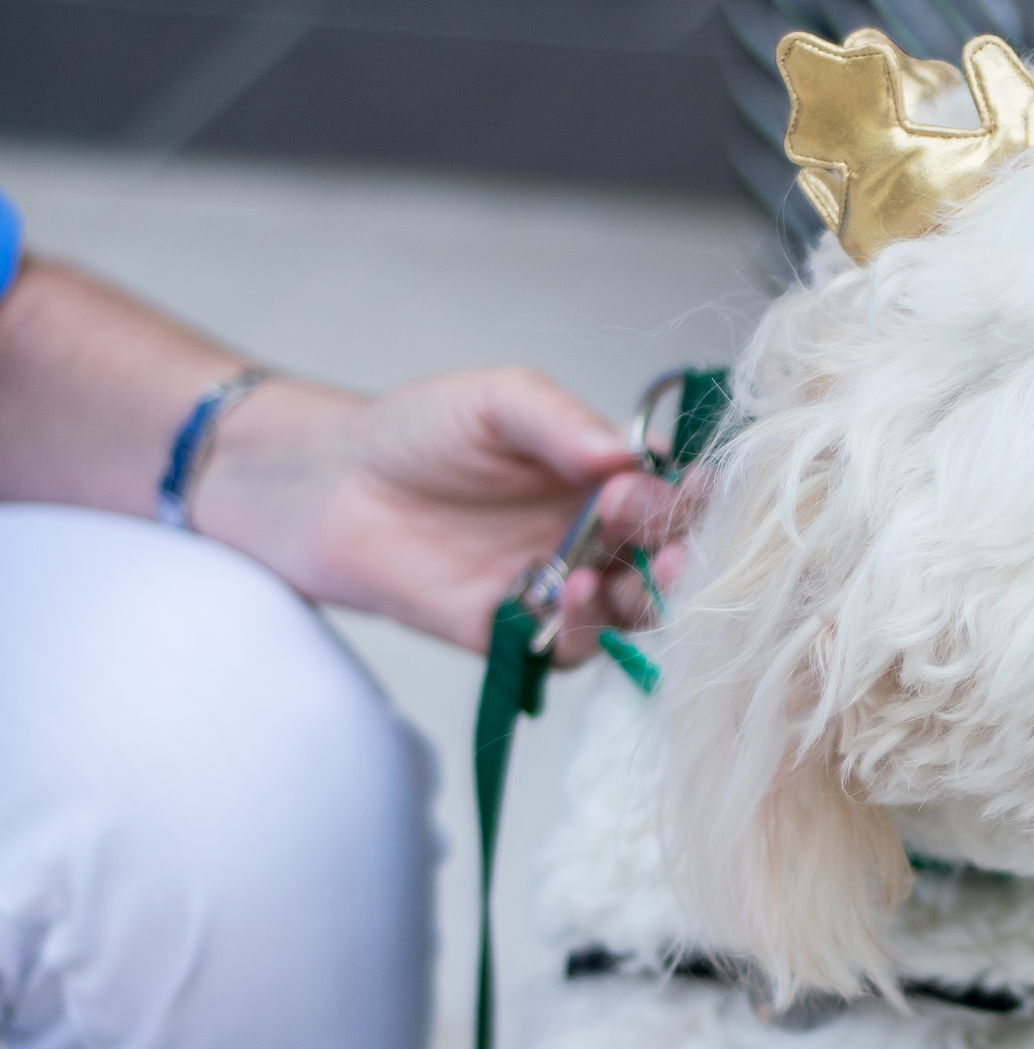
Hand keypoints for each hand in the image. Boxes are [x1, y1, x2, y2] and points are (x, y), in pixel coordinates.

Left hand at [196, 369, 698, 665]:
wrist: (327, 486)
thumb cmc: (415, 432)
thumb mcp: (497, 400)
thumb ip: (560, 421)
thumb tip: (626, 454)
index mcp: (610, 480)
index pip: (680, 497)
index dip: (690, 500)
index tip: (672, 490)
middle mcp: (600, 539)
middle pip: (672, 562)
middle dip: (680, 556)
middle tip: (659, 542)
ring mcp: (564, 590)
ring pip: (636, 613)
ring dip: (642, 599)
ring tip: (617, 573)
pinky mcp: (520, 634)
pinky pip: (574, 648)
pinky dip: (584, 629)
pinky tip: (566, 595)